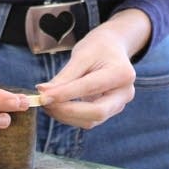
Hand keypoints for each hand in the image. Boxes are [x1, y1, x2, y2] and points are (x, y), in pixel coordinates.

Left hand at [35, 8, 150, 128]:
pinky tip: (56, 106)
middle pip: (97, 112)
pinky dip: (70, 116)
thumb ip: (65, 76)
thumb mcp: (81, 55)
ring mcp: (119, 105)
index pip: (89, 88)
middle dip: (67, 111)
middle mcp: (125, 93)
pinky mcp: (109, 111)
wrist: (113, 47)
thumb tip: (43, 93)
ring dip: (65, 116)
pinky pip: (89, 120)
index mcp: (122, 73)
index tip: (43, 96)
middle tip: (44, 103)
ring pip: (91, 120)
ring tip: (46, 103)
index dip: (64, 94)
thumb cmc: (97, 48)